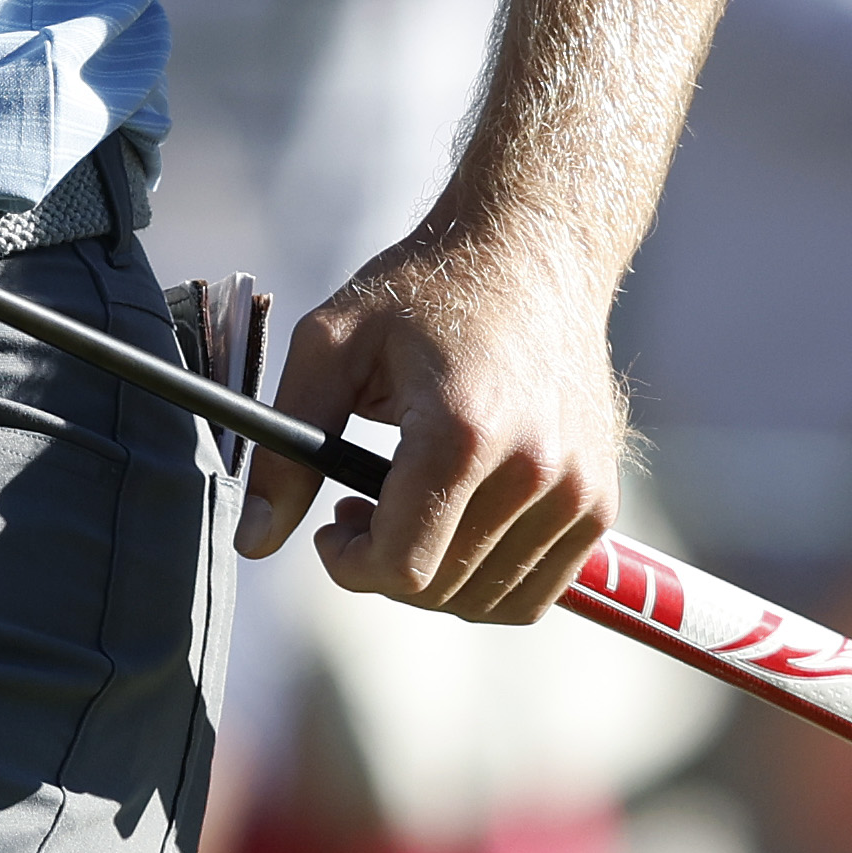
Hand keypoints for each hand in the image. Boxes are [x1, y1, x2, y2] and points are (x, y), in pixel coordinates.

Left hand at [247, 220, 628, 622]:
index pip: (405, 565)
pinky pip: (537, 590)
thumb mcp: (330, 345)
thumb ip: (284, 449)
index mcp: (462, 432)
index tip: (328, 529)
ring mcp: (579, 492)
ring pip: (490, 600)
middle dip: (383, 567)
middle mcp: (534, 470)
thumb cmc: (421, 290)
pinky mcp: (599, 502)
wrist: (530, 252)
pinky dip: (486, 580)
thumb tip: (252, 542)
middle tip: (354, 510)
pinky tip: (455, 519)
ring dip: (435, 577)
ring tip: (403, 508)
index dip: (349, 565)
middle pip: (443, 589)